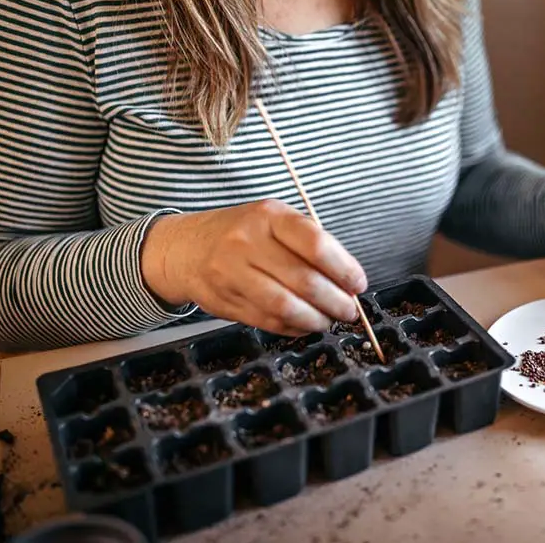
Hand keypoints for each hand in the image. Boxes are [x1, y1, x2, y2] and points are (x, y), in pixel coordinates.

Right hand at [140, 200, 366, 335]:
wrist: (185, 248)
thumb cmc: (242, 233)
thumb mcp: (274, 221)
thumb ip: (309, 245)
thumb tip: (348, 280)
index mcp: (269, 216)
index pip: (316, 244)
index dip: (344, 269)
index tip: (358, 284)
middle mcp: (247, 242)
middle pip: (304, 280)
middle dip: (336, 301)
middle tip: (350, 311)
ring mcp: (232, 273)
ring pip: (286, 306)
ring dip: (316, 319)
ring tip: (329, 320)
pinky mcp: (224, 301)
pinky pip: (268, 321)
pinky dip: (294, 328)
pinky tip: (305, 324)